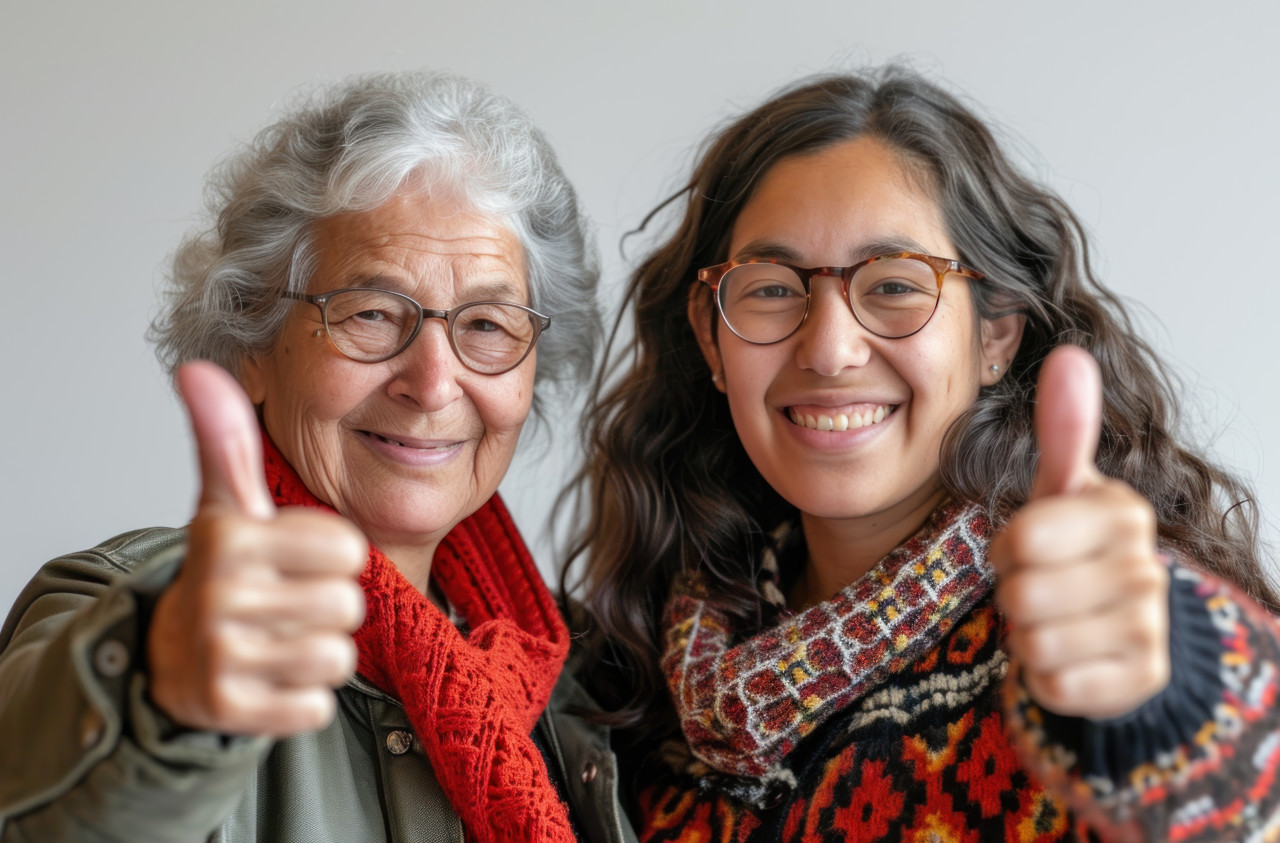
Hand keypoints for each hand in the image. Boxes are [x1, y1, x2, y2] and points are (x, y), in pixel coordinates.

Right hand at [147, 361, 366, 736]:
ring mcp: (221, 656)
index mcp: (229, 536)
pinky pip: (316, 706)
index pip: (349, 549)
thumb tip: (198, 369)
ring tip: (278, 638)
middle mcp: (220, 595)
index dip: (333, 556)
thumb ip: (226, 440)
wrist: (171, 656)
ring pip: (336, 657)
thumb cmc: (226, 572)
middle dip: (328, 606)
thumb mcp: (228, 504)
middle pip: (349, 605)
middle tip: (284, 602)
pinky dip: (302, 697)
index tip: (294, 558)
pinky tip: (268, 678)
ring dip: (318, 651)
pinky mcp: (229, 710)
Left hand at [992, 345, 1168, 718]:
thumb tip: (1070, 354)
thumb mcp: (1064, 491)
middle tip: (1040, 588)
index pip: (1021, 537)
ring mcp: (1150, 627)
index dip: (1007, 548)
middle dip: (1014, 595)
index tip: (1028, 545)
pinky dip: (1044, 679)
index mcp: (1121, 512)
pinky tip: (1070, 659)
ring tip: (1054, 621)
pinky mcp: (1141, 680)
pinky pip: (1053, 686)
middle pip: (1022, 593)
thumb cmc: (1074, 552)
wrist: (1118, 634)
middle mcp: (1146, 567)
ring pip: (1034, 643)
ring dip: (1027, 637)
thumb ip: (1064, 430)